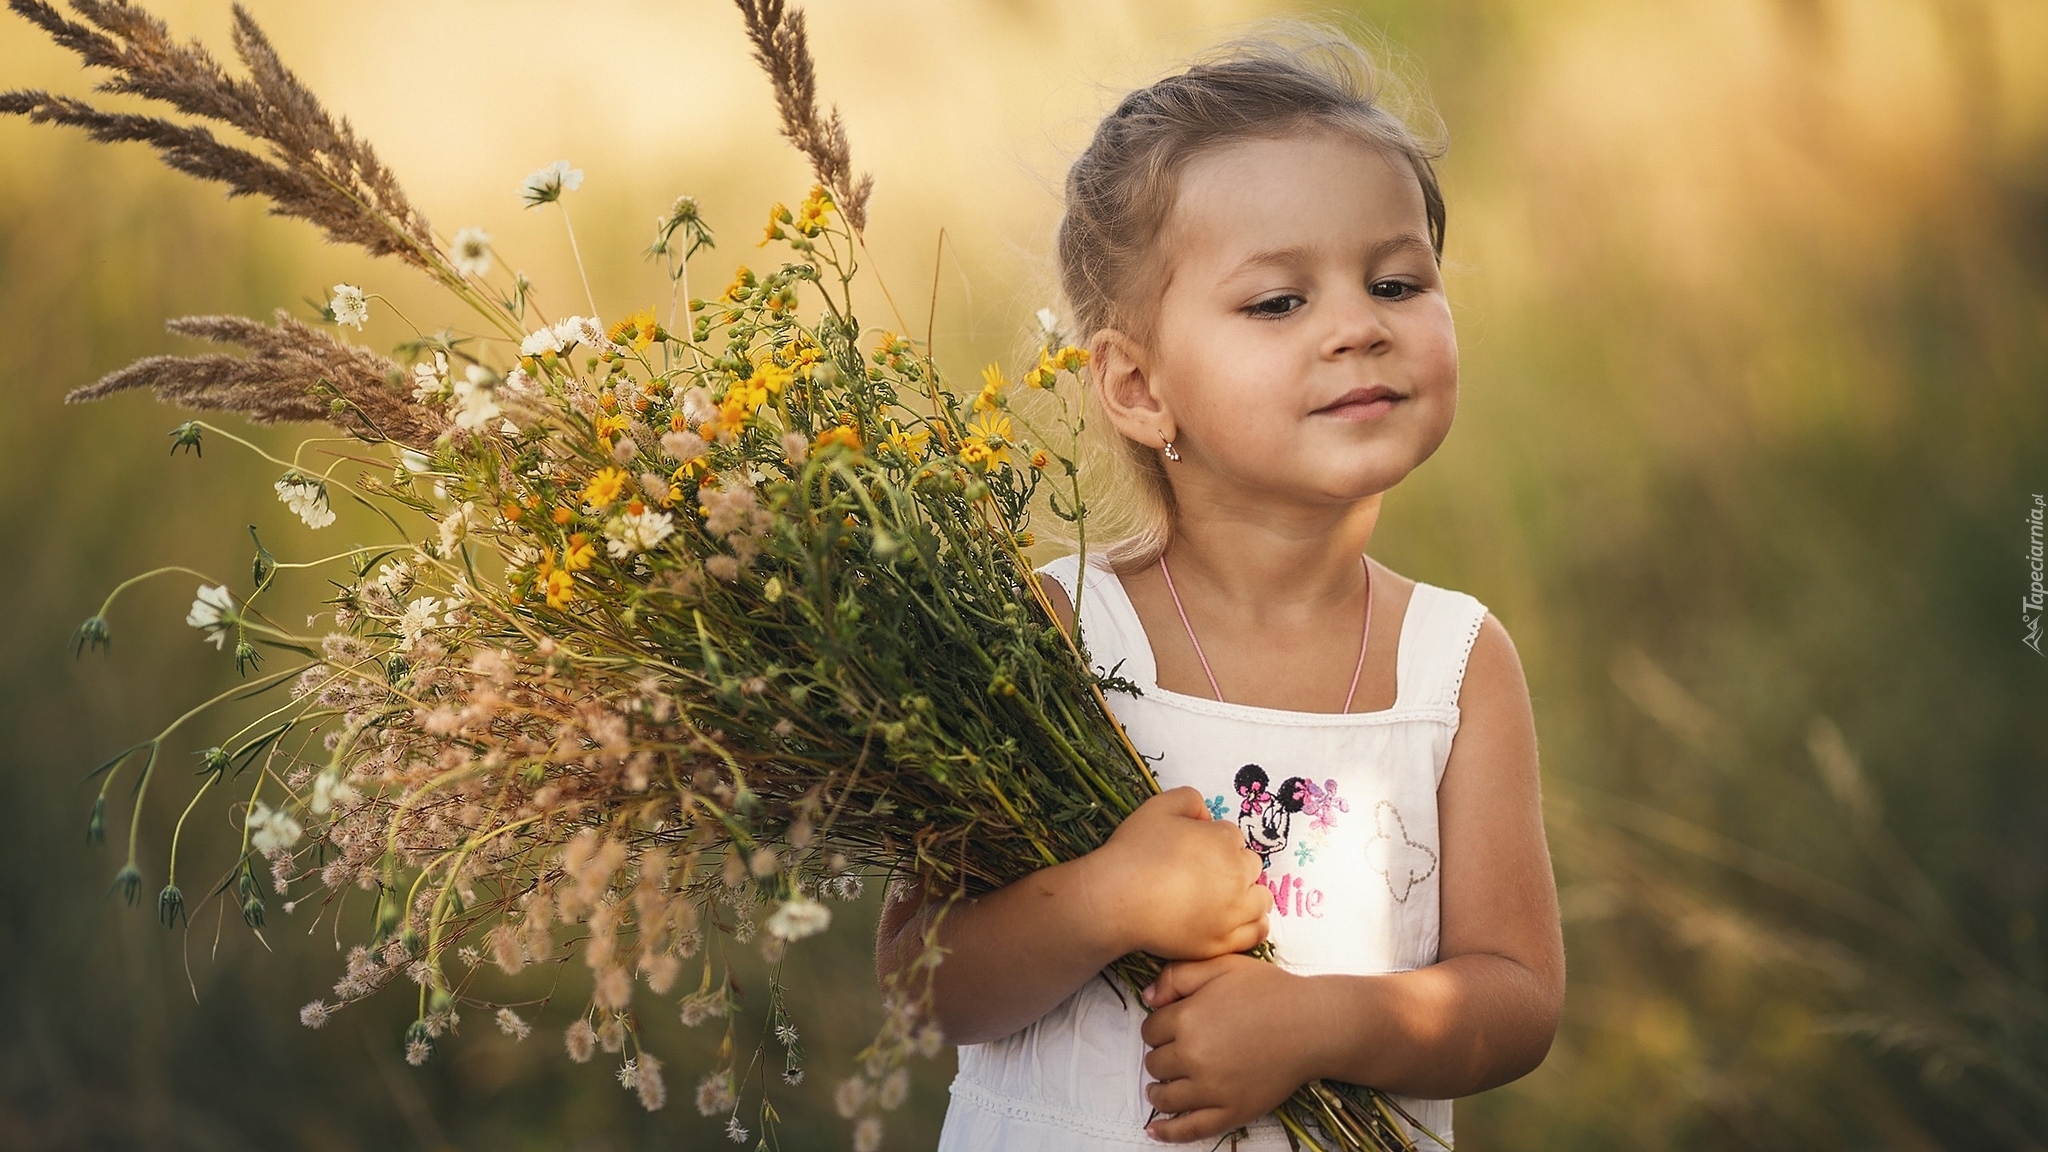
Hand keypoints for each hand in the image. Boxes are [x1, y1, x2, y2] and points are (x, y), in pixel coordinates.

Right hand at [1080, 787, 1267, 959]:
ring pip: (1260, 899)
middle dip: (1234, 867)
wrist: (1116, 900)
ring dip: (1248, 894)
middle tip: (1206, 875)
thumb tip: (1206, 816)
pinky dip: (1252, 924)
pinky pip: (1256, 932)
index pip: (1233, 838)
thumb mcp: (1158, 806)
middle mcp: (1237, 876)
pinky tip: (1235, 920)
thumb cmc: (1134, 851)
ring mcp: (1233, 912)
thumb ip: (1189, 799)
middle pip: (1250, 867)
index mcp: (1224, 841)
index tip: (1195, 852)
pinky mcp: (1223, 941)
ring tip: (1224, 898)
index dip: (1214, 842)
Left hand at [1139, 954, 1322, 1142]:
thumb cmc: (1271, 992)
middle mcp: (1194, 1057)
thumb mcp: (1223, 965)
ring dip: (1158, 1090)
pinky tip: (1155, 1129)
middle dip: (1161, 1055)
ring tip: (1161, 1086)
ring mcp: (1212, 1089)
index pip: (1150, 1030)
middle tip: (1176, 1050)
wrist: (1313, 1025)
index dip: (1159, 1027)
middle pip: (1155, 1063)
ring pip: (1165, 1096)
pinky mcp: (1231, 1112)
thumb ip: (1178, 975)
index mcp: (1188, 1019)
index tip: (1171, 1026)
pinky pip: (1189, 1128)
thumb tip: (1147, 997)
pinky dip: (1168, 1131)